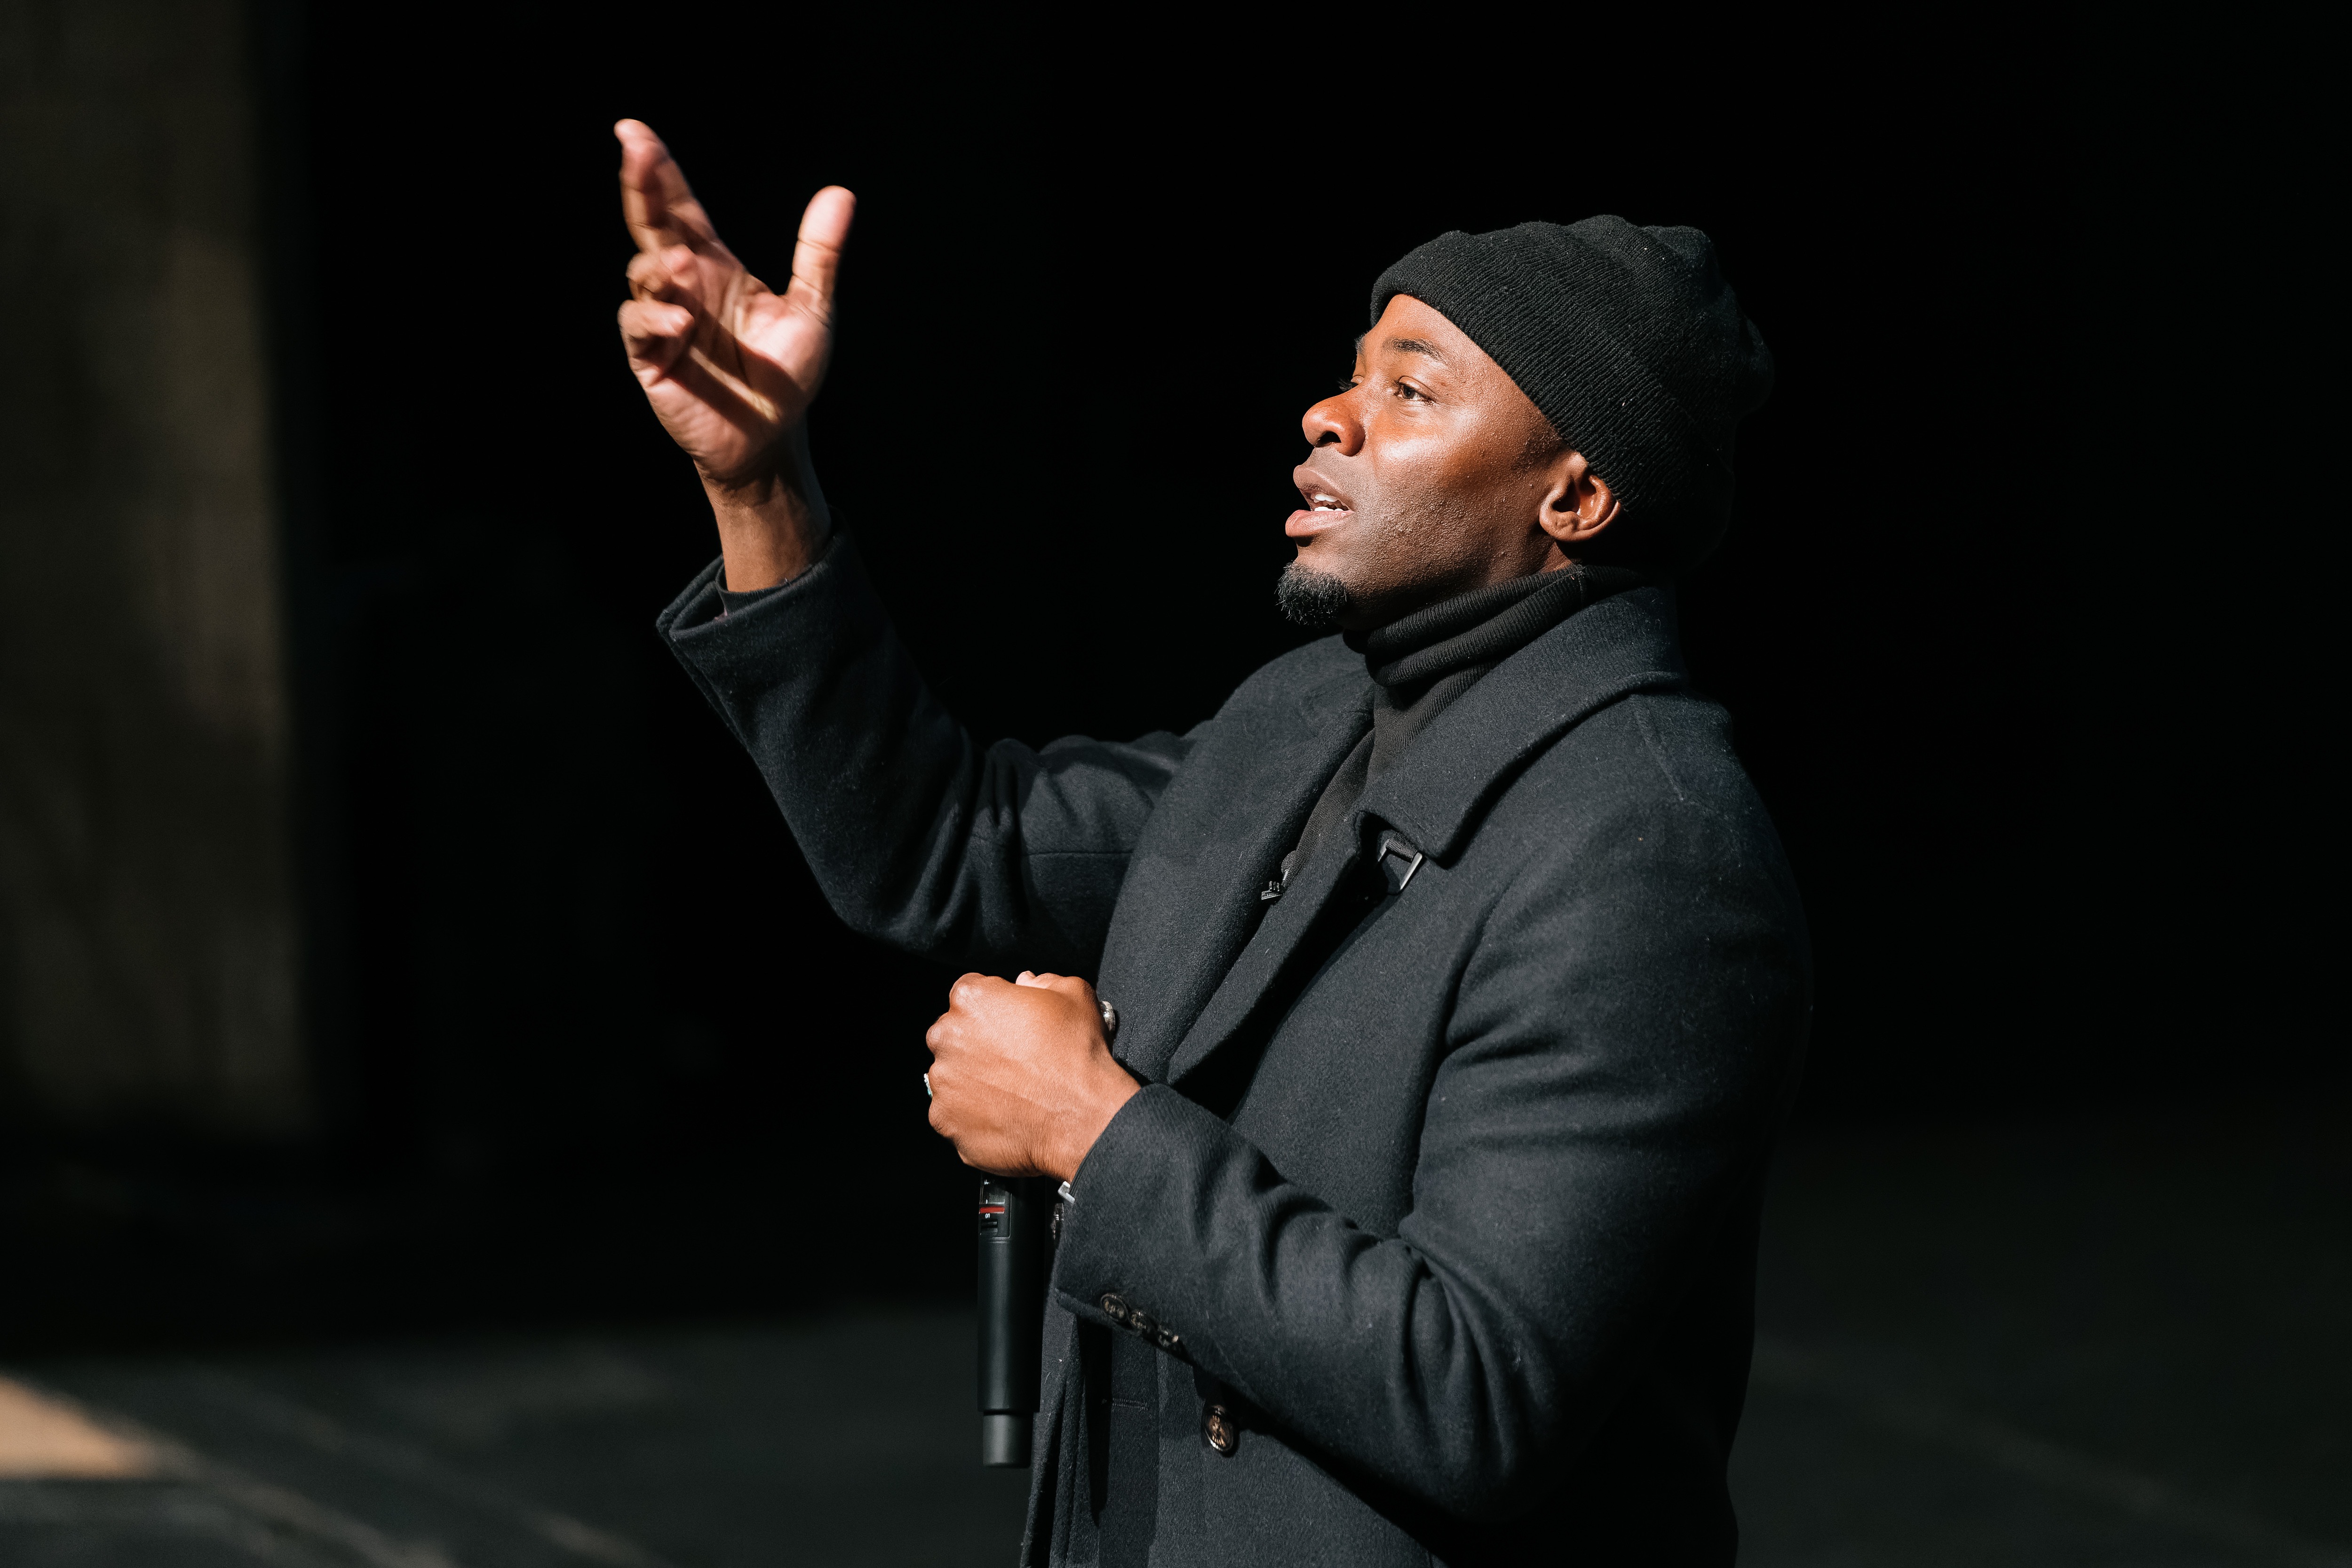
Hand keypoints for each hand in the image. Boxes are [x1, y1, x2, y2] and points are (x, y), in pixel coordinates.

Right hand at [614, 119, 853, 586]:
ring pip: (641, 274)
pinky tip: (680, 322)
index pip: (681, 208)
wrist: (772, 436)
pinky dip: (654, 318)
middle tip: (633, 147)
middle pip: (651, 225)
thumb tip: (840, 193)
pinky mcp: (651, 358)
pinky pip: (638, 327)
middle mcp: (683, 286)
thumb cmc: (786, 375)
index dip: (658, 170)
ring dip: (658, 265)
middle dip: (641, 186)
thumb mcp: (812, 309)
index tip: (634, 131)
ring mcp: (663, 321)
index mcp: (715, 267)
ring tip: (683, 268)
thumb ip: (818, 253)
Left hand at [925, 971, 1139, 1181]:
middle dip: (977, 1043)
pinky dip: (971, 1114)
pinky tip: (1004, 1113)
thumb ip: (1043, 981)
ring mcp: (943, 1082)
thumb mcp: (1074, 994)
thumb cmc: (1078, 1056)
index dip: (994, 1006)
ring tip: (1012, 1090)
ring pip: (951, 1075)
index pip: (970, 992)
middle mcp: (947, 1037)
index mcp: (971, 999)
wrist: (1082, 1117)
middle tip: (1014, 1058)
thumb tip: (1028, 984)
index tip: (1010, 1022)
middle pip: (954, 1033)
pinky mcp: (945, 1119)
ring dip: (973, 1079)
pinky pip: (953, 1113)